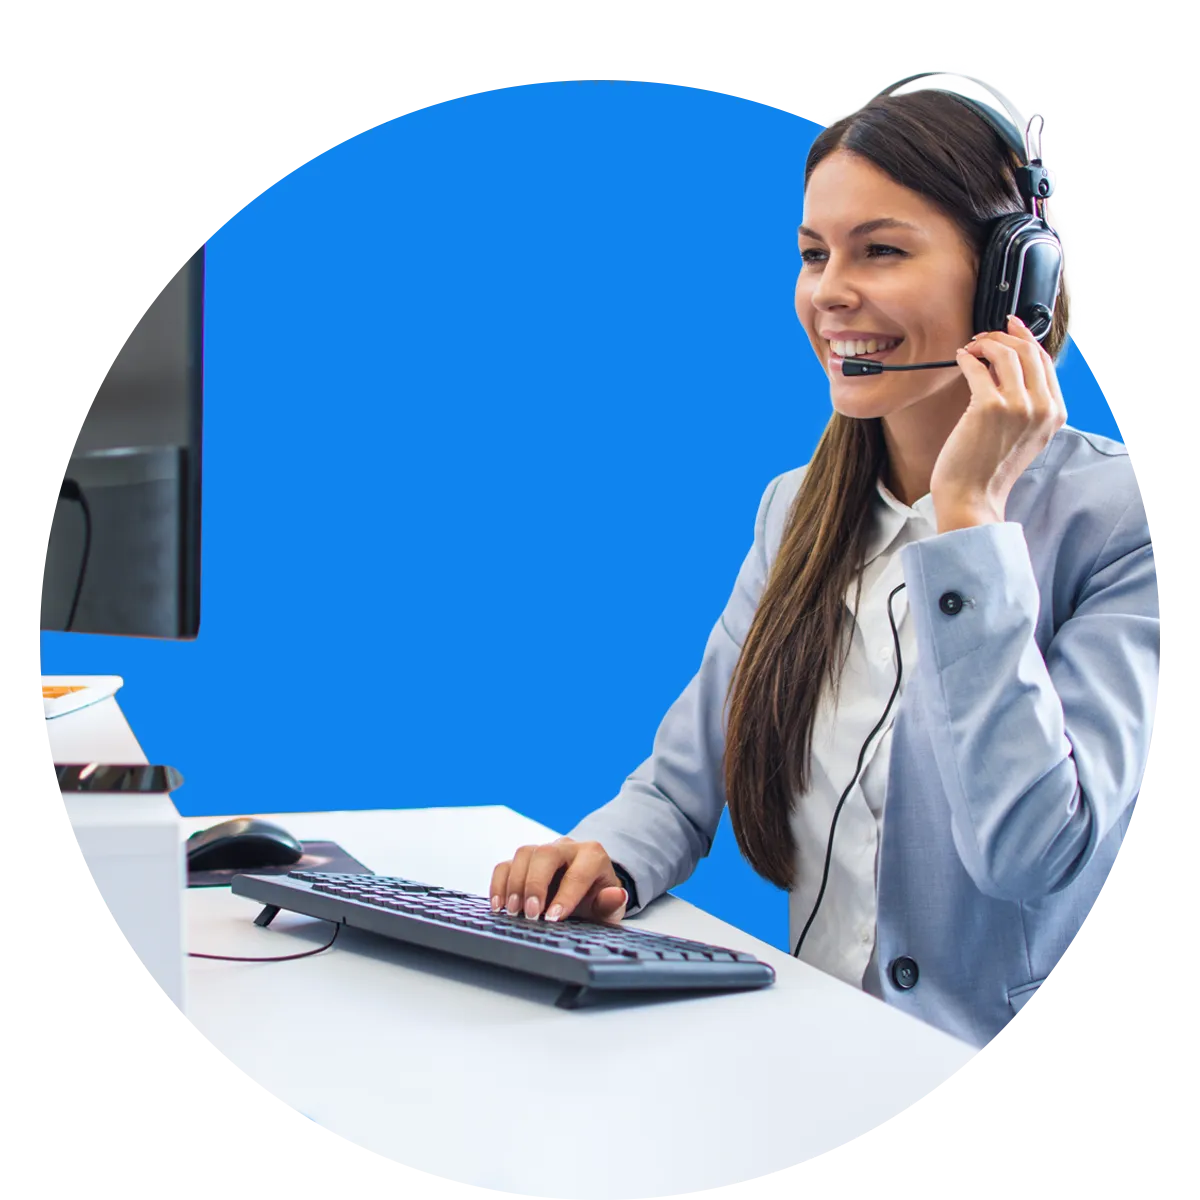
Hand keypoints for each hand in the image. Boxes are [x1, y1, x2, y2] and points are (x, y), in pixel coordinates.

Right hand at [488, 837, 628, 924]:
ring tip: (513, 912)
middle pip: (545, 854)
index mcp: (593, 856)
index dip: (565, 896)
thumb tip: (616, 896)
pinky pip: (506, 864)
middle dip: (535, 885)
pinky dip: (499, 884)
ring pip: (524, 854)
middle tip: (530, 914)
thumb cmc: (597, 899)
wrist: (587, 889)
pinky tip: (499, 906)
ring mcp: (543, 850)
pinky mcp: (524, 860)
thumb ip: (612, 903)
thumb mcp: (609, 906)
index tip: (553, 919)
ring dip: (515, 884)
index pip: (578, 872)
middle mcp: (567, 847)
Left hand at [931, 314, 1066, 531]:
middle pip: (1030, 351)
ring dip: (986, 344)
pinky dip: (967, 358)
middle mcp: (1043, 408)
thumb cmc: (989, 468)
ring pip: (1007, 353)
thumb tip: (1007, 364)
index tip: (1012, 327)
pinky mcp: (990, 407)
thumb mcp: (1024, 434)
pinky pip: (979, 368)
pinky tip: (960, 358)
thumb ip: (1027, 402)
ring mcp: (1019, 406)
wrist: (973, 496)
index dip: (1028, 338)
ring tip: (971, 348)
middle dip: (1005, 336)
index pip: (1046, 362)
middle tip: (984, 337)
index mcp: (1056, 414)